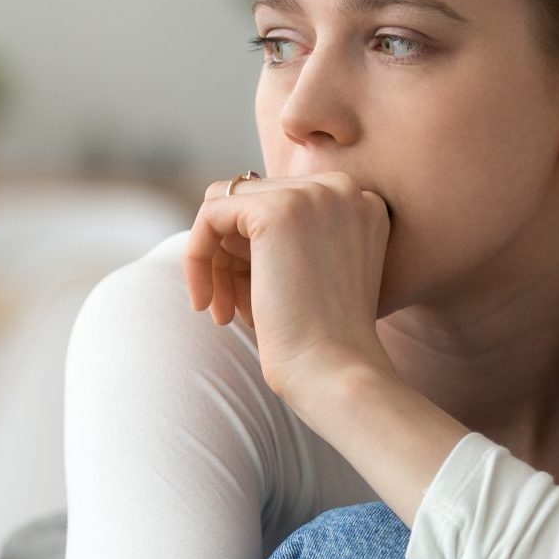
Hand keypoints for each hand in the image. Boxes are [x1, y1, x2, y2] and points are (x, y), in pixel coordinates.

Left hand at [184, 171, 397, 405]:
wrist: (336, 371)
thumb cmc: (326, 341)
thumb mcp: (319, 274)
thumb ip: (291, 237)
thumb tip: (223, 213)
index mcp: (360, 202)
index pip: (283, 202)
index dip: (256, 251)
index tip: (251, 298)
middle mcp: (343, 187)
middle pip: (254, 202)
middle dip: (233, 256)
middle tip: (229, 309)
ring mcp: (312, 194)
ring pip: (228, 207)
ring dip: (216, 261)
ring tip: (222, 313)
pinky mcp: (276, 209)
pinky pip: (210, 213)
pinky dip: (198, 256)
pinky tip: (206, 303)